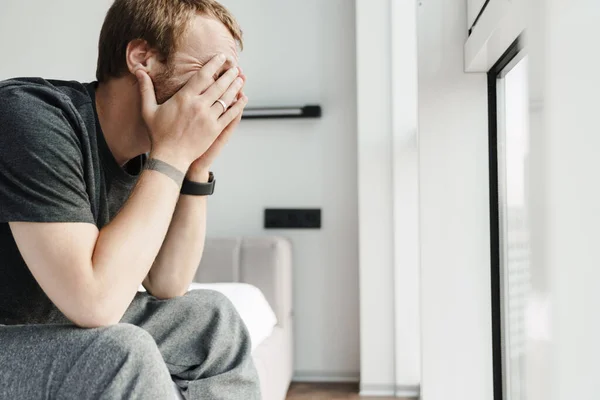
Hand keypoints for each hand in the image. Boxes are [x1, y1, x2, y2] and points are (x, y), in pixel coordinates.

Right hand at [135, 54, 247, 171]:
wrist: (170, 157)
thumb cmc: (158, 134)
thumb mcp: (148, 110)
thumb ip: (146, 89)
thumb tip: (139, 70)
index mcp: (184, 98)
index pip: (202, 76)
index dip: (214, 65)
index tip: (221, 57)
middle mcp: (198, 106)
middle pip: (218, 85)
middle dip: (229, 75)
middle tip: (236, 67)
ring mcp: (208, 118)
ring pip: (226, 98)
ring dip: (235, 87)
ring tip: (241, 79)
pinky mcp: (215, 130)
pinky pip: (230, 115)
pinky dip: (238, 106)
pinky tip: (243, 99)